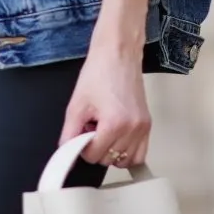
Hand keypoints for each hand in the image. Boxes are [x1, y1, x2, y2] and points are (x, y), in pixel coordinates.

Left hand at [60, 43, 150, 169]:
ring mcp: (143, 128)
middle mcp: (132, 129)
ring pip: (125, 160)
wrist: (118, 53)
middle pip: (109, 160)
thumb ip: (69, 133)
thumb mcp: (76, 104)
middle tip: (92, 127)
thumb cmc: (99, 72)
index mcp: (114, 124)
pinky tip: (117, 138)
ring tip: (104, 130)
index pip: (93, 156)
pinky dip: (127, 153)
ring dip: (111, 151)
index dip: (82, 146)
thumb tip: (66, 153)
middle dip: (97, 148)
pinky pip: (140, 154)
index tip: (81, 131)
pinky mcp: (148, 124)